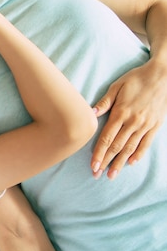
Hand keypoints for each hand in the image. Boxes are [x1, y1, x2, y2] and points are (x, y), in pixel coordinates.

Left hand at [91, 59, 166, 178]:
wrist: (164, 75)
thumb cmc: (136, 79)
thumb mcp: (117, 86)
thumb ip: (104, 102)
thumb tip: (90, 114)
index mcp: (121, 113)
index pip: (107, 138)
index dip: (99, 153)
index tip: (92, 165)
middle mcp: (133, 122)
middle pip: (117, 146)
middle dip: (106, 162)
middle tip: (97, 175)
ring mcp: (145, 125)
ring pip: (130, 148)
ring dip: (120, 162)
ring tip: (112, 174)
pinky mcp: (155, 125)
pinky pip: (146, 143)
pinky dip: (138, 154)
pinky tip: (131, 163)